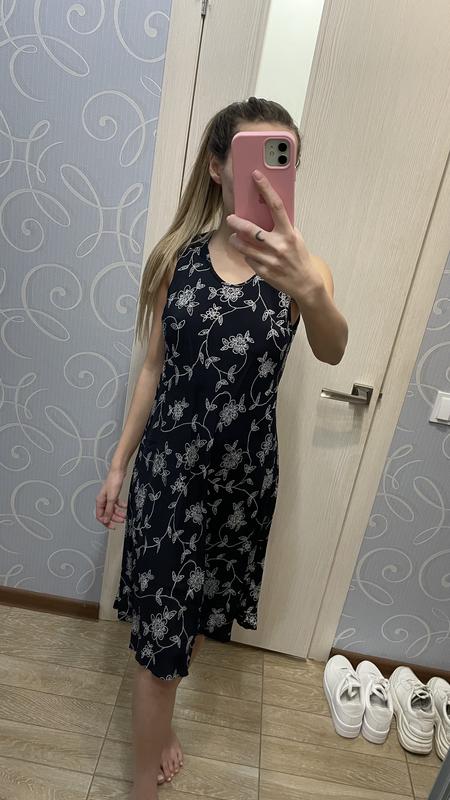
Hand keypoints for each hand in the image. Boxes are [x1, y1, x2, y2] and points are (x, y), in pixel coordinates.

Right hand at [95, 466, 126, 529]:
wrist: (118, 470)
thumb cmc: (113, 480)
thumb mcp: (112, 498)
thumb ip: (109, 509)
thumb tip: (106, 520)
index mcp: (100, 501)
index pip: (100, 516)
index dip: (106, 522)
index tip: (113, 526)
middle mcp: (103, 500)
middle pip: (107, 513)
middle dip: (114, 518)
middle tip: (122, 521)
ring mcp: (109, 497)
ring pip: (113, 509)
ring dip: (119, 513)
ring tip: (125, 515)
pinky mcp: (114, 494)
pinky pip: (116, 503)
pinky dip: (121, 505)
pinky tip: (125, 506)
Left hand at [227, 169, 322, 298]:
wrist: (304, 284)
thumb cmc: (299, 257)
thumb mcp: (296, 238)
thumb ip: (283, 226)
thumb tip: (267, 211)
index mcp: (288, 233)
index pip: (276, 206)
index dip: (266, 188)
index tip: (256, 176)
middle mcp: (279, 245)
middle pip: (251, 230)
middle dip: (237, 223)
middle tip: (230, 219)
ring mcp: (270, 260)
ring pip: (244, 246)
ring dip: (236, 240)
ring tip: (235, 237)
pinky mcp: (263, 271)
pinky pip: (248, 259)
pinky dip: (246, 255)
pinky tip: (249, 253)